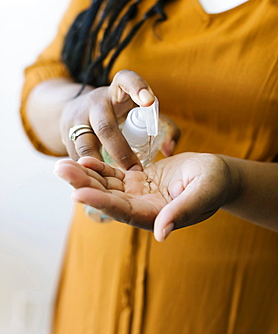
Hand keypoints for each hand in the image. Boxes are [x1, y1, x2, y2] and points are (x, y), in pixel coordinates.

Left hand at [54, 153, 236, 240]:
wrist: (216, 174)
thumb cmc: (215, 184)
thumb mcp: (203, 193)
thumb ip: (183, 211)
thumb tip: (162, 233)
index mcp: (157, 216)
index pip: (124, 211)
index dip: (101, 203)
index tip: (78, 193)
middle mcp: (143, 208)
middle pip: (108, 199)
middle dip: (84, 185)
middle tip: (60, 170)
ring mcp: (139, 194)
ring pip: (107, 187)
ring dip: (86, 176)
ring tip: (63, 165)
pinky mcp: (139, 181)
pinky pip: (116, 176)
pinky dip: (100, 169)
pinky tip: (85, 160)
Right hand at [60, 70, 178, 169]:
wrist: (77, 110)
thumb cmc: (120, 113)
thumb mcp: (139, 112)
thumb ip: (164, 126)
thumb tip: (169, 150)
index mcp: (117, 91)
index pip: (126, 80)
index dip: (137, 88)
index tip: (149, 101)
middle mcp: (95, 103)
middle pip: (106, 127)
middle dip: (121, 150)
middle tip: (136, 169)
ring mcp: (77, 119)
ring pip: (85, 145)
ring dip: (101, 165)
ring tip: (115, 180)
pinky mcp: (65, 136)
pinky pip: (76, 157)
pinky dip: (88, 171)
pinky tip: (98, 181)